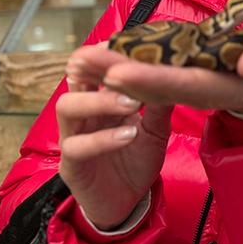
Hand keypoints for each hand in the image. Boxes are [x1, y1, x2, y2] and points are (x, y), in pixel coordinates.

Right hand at [57, 43, 171, 229]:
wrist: (126, 202)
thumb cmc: (136, 159)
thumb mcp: (156, 129)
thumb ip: (160, 104)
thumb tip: (174, 73)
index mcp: (100, 100)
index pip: (94, 67)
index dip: (104, 52)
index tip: (122, 40)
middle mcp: (83, 114)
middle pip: (75, 79)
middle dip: (98, 68)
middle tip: (129, 70)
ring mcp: (72, 138)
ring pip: (68, 107)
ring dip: (100, 101)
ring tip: (132, 104)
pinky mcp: (71, 165)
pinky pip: (78, 146)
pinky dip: (104, 139)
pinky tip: (128, 135)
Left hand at [100, 43, 242, 112]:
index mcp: (224, 88)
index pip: (185, 85)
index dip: (152, 80)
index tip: (120, 72)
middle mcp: (200, 93)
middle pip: (156, 86)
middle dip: (119, 76)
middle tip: (86, 63)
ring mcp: (187, 90)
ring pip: (146, 84)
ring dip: (113, 73)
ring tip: (81, 59)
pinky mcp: (179, 84)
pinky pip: (148, 79)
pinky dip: (124, 70)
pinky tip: (99, 61)